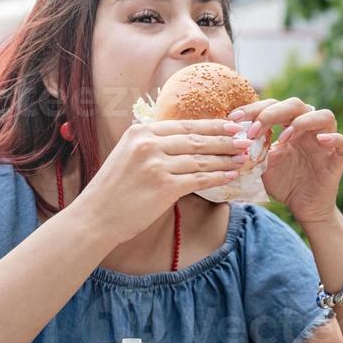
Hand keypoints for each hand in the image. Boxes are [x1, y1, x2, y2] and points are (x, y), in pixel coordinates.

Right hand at [76, 118, 251, 244]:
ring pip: (201, 159)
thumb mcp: (127, 155)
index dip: (211, 125)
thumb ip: (152, 145)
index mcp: (140, 132)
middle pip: (196, 139)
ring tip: (243, 157)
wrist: (95, 216)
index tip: (230, 125)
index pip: (184, 125)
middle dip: (224, 139)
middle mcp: (148, 145)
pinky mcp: (164, 187)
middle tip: (246, 138)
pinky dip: (218, 177)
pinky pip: (199, 179)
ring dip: (225, 158)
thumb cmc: (112, 190)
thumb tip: (182, 141)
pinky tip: (231, 175)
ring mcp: (156, 165)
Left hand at [229, 97, 342, 225]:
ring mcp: (325, 143)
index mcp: (289, 127)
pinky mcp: (338, 159)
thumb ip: (253, 149)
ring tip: (284, 137)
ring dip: (302, 121)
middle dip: (273, 112)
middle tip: (255, 130)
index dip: (254, 108)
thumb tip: (232, 134)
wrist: (303, 208)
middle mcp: (308, 130)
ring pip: (325, 116)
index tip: (234, 119)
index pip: (274, 105)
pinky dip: (334, 138)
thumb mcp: (262, 164)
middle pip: (297, 104)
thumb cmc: (284, 184)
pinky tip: (320, 141)